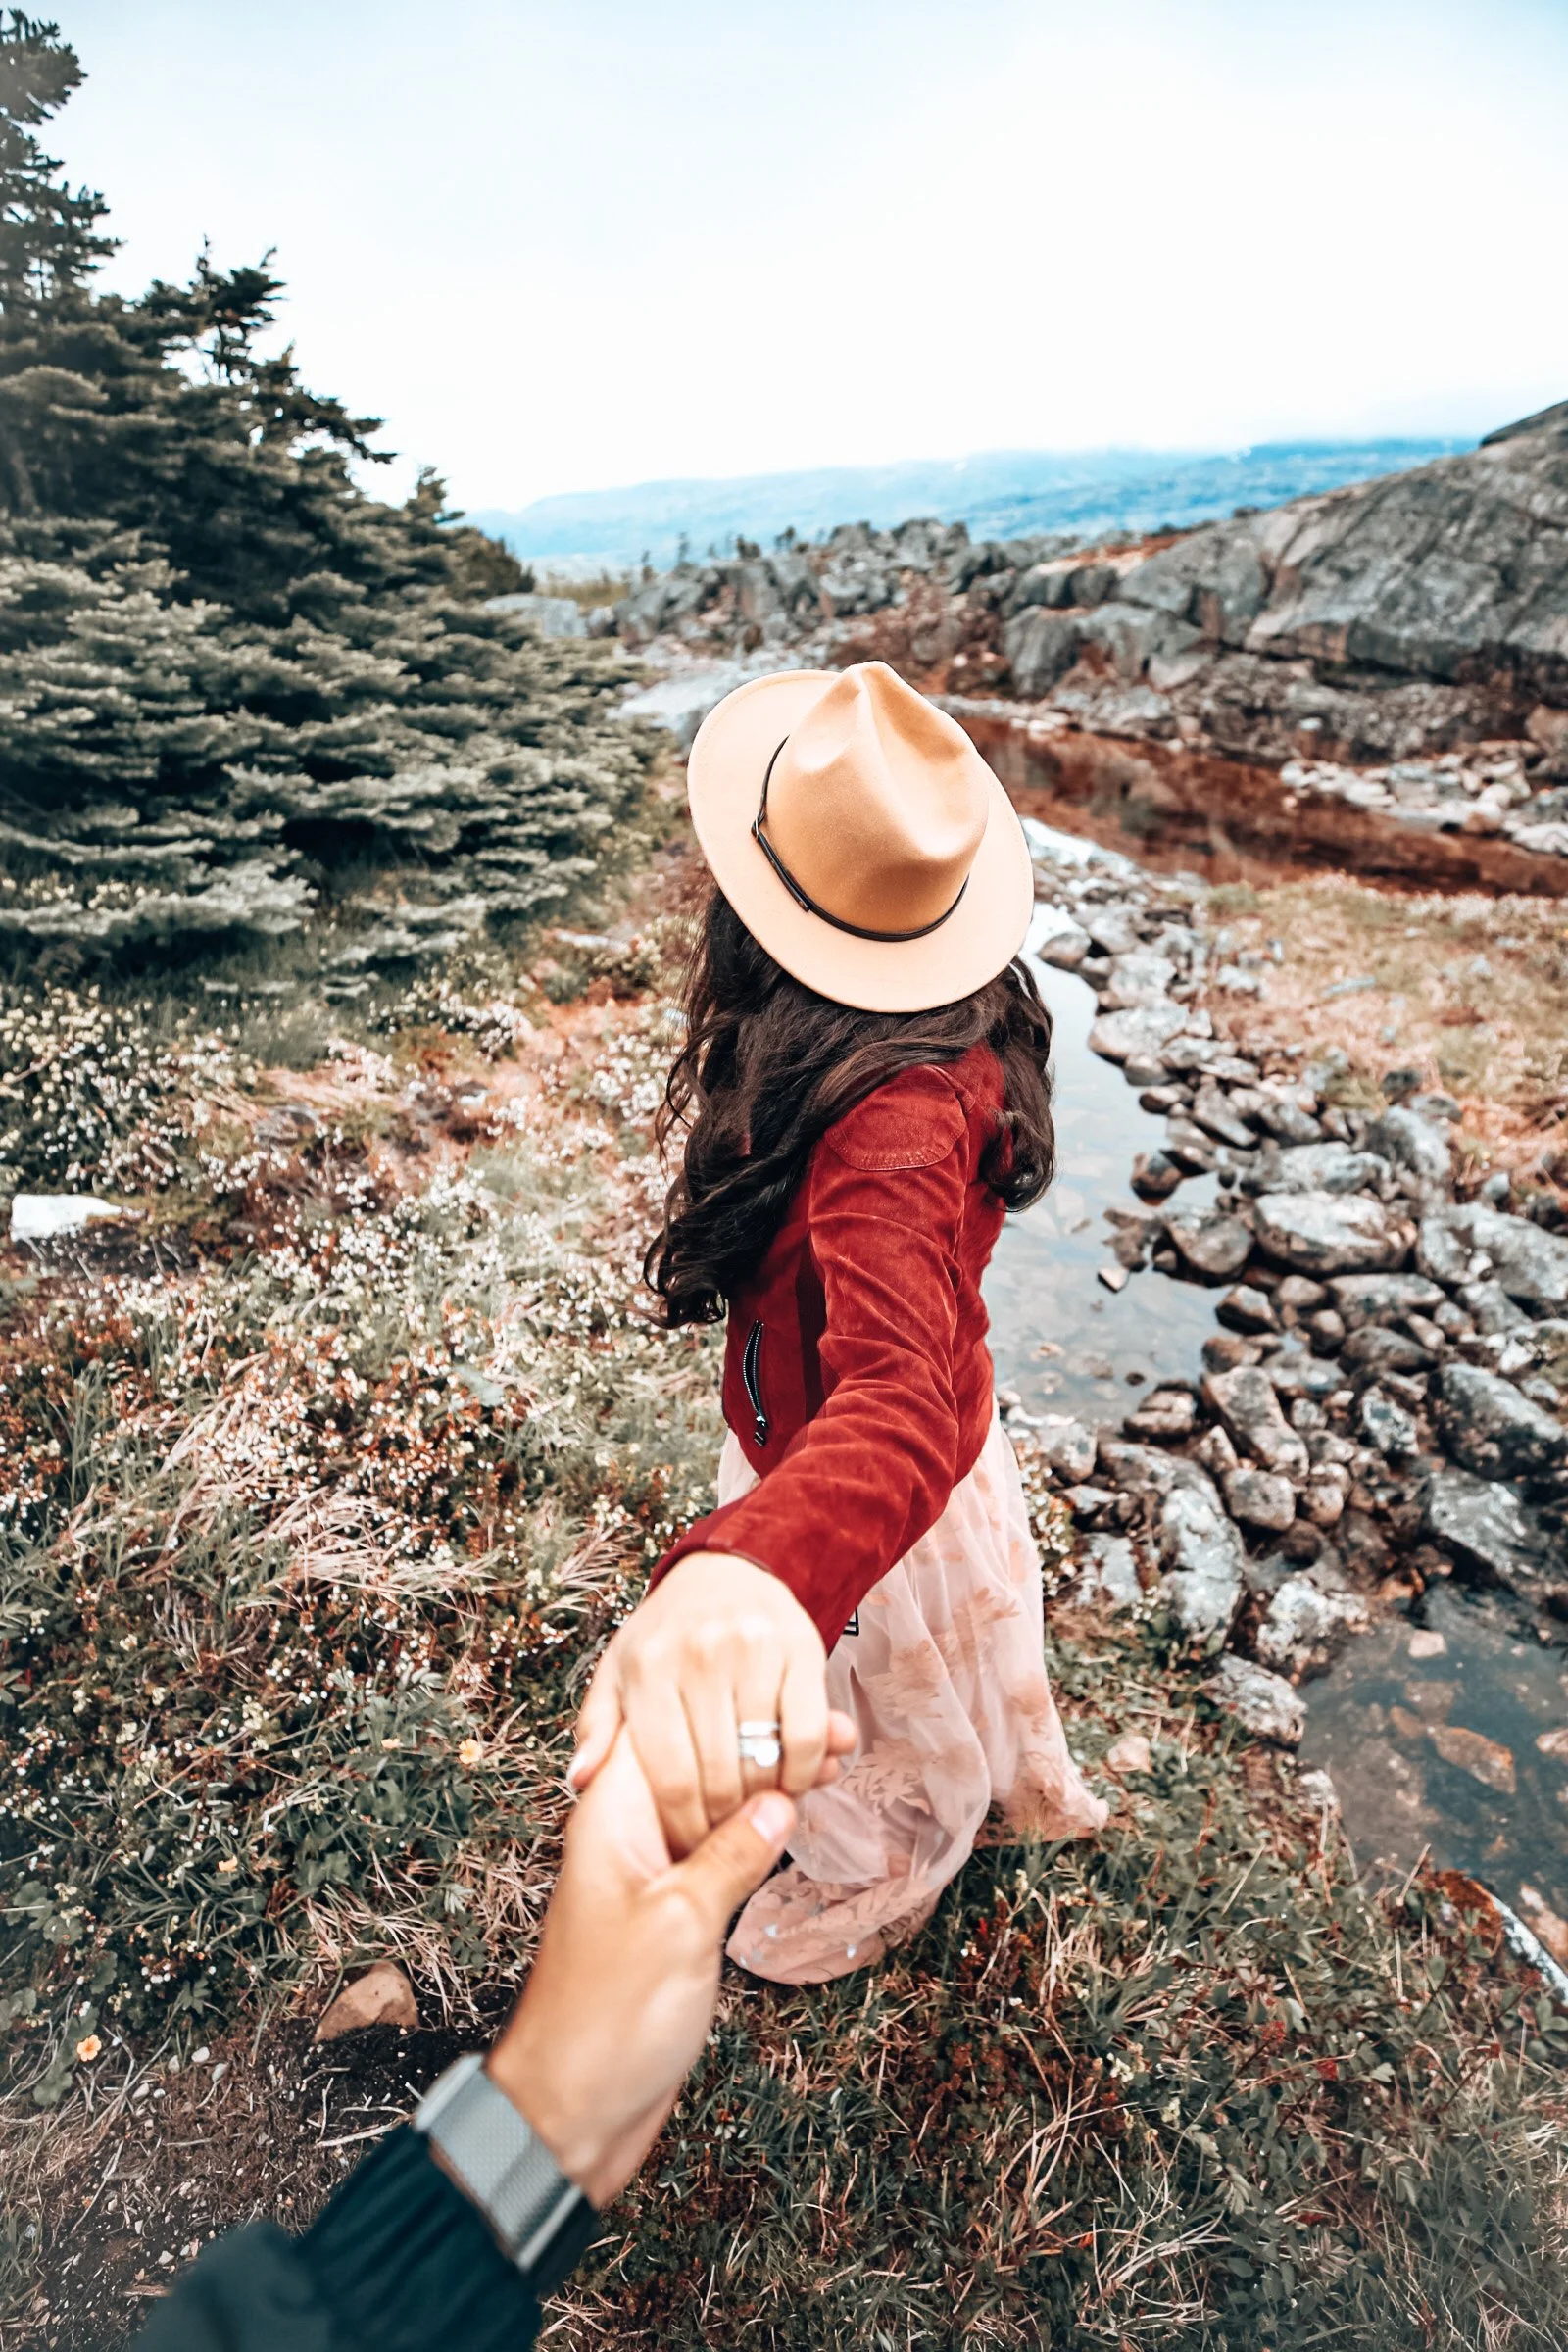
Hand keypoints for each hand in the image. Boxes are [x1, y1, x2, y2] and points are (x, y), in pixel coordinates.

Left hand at [486, 1729, 792, 2205]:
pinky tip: (801, 1821)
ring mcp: (653, 1876)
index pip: (672, 1728)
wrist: (571, 2110)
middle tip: (843, 1736)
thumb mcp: (679, 1923)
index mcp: (612, 1819)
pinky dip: (761, 1837)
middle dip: (768, 1747)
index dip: (735, 1709)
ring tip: (839, 1766)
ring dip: (773, 1789)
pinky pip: (721, 1857)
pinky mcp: (674, 1916)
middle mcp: (631, 1837)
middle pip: (705, 1764)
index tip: (798, 1700)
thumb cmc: (605, 2018)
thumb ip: (729, 1855)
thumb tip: (778, 1799)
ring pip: (719, 1810)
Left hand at [568, 1550, 855, 1854]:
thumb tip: (580, 1780)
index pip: (670, 1778)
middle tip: (724, 1840)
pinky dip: (803, 1771)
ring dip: (764, 1803)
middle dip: (723, 1824)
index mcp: (648, 1669)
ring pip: (764, 1760)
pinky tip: (790, 1782)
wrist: (724, 1570)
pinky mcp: (800, 1650)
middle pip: (719, 1777)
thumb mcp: (618, 1672)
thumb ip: (599, 1727)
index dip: (684, 1828)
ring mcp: (752, 1650)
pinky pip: (805, 1733)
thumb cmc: (664, 1634)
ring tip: (754, 1815)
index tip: (689, 1848)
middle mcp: (699, 1656)